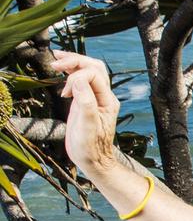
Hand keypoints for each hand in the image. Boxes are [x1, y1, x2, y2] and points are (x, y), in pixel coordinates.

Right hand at [50, 50, 119, 173]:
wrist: (92, 160)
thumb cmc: (91, 148)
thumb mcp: (88, 127)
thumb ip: (85, 102)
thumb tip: (78, 80)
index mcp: (108, 101)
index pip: (95, 74)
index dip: (78, 75)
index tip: (65, 91)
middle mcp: (103, 96)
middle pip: (94, 67)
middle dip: (75, 60)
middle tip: (56, 61)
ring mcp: (95, 97)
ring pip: (88, 71)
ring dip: (73, 63)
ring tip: (56, 61)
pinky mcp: (85, 101)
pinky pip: (81, 81)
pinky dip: (70, 74)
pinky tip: (60, 76)